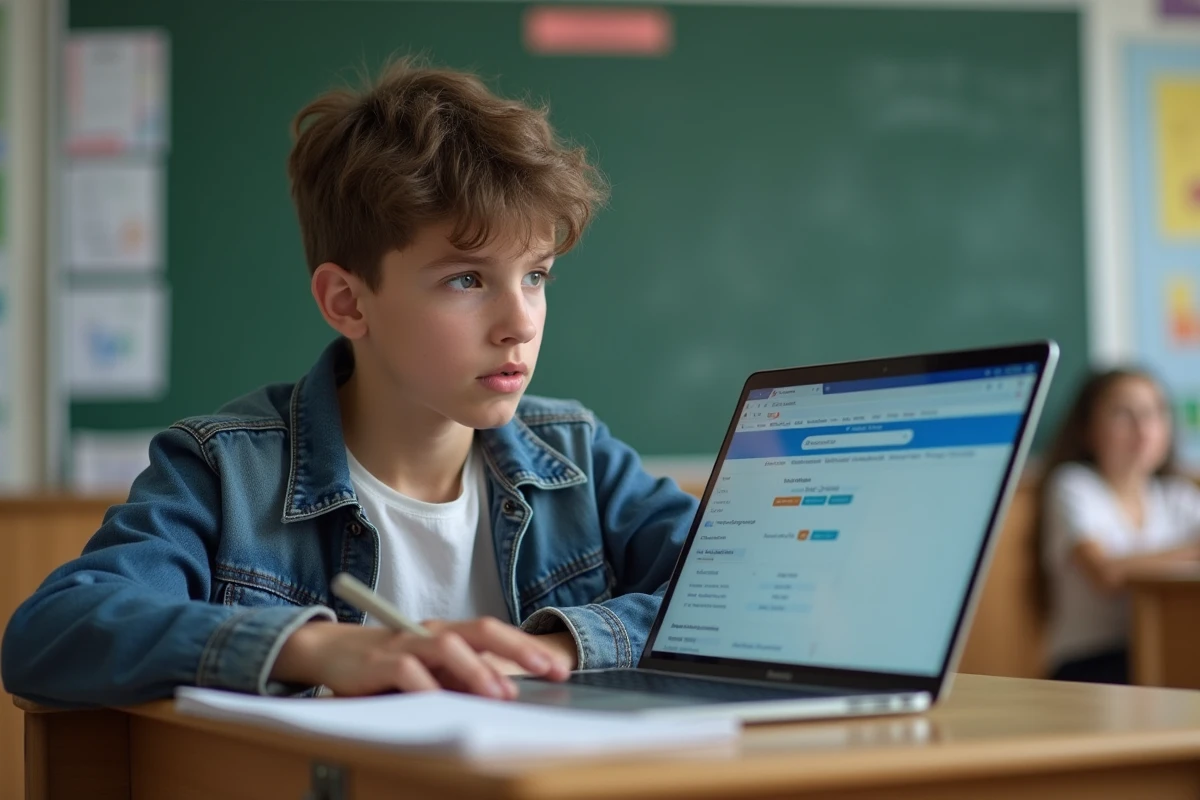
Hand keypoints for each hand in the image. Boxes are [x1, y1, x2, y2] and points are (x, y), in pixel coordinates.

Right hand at [271, 617, 571, 698]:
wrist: (330, 652)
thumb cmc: (388, 665)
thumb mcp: (430, 672)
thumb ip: (459, 678)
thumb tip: (503, 692)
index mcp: (447, 632)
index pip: (493, 633)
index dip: (526, 647)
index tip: (557, 667)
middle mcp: (431, 632)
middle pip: (480, 631)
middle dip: (517, 648)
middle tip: (547, 670)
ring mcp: (406, 642)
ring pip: (449, 648)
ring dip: (478, 671)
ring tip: (501, 695)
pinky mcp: (380, 661)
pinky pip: (408, 671)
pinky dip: (428, 686)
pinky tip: (444, 702)